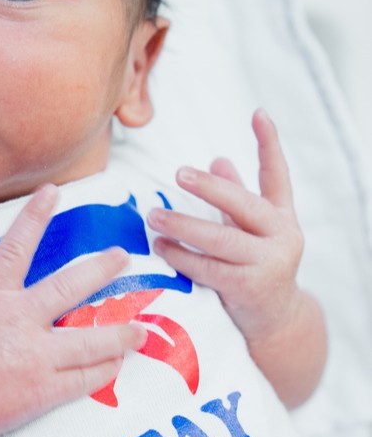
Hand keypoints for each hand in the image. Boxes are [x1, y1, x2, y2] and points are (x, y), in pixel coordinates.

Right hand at [0, 184, 145, 436]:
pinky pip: (84, 379)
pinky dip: (104, 370)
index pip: (15, 247)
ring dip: (120, 334)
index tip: (52, 191)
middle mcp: (16, 321)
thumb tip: (10, 281)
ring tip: (140, 331)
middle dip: (101, 269)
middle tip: (122, 256)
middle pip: (69, 287)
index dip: (33, 216)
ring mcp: (33, 357)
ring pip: (90, 341)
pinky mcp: (42, 391)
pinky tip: (116, 365)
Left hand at [146, 109, 305, 352]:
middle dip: (210, 188)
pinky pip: (208, 268)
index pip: (278, 175)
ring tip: (154, 216)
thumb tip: (218, 159)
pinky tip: (160, 248)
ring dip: (183, 226)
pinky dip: (181, 257)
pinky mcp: (248, 289)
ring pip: (220, 240)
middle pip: (244, 204)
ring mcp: (267, 264)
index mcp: (282, 217)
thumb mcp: (250, 231)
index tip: (258, 113)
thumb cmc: (255, 268)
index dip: (270, 143)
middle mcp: (281, 237)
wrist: (275, 322)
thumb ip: (236, 198)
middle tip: (179, 173)